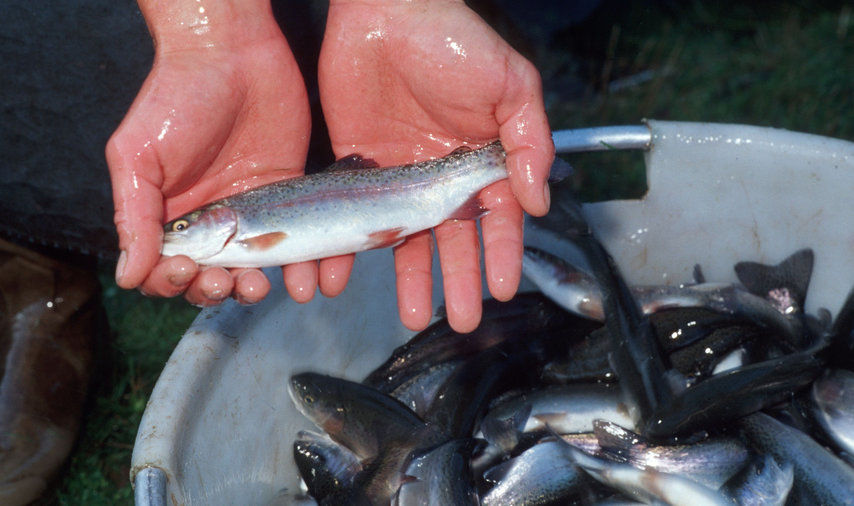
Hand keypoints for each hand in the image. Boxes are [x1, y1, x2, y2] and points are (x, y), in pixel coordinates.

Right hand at [106, 0, 332, 305]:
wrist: (232, 51)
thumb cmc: (174, 98)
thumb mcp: (138, 156)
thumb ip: (134, 216)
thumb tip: (127, 276)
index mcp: (169, 214)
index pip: (165, 270)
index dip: (172, 282)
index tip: (186, 270)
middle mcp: (209, 219)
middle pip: (210, 276)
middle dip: (215, 289)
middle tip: (227, 282)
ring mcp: (249, 208)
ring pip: (253, 266)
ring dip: (254, 286)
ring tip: (260, 286)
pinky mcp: (285, 192)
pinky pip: (295, 239)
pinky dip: (300, 264)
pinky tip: (304, 276)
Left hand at [319, 0, 553, 331]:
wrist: (383, 9)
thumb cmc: (454, 38)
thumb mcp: (511, 83)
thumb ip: (530, 142)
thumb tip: (539, 201)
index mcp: (480, 159)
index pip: (497, 218)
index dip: (500, 253)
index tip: (500, 288)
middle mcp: (441, 174)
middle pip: (452, 239)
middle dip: (458, 281)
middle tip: (458, 319)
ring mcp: (398, 174)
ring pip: (406, 238)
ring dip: (410, 278)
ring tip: (413, 314)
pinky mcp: (357, 167)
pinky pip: (357, 216)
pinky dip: (351, 249)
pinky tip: (348, 277)